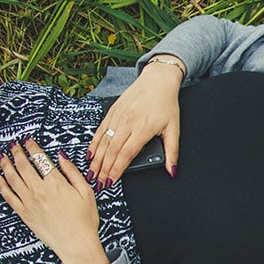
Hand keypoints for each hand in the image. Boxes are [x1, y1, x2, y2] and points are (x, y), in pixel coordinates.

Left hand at [0, 139, 108, 263]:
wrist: (76, 244)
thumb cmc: (84, 222)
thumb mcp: (87, 193)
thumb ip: (73, 173)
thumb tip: (62, 158)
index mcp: (56, 184)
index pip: (40, 159)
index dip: (32, 148)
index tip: (28, 141)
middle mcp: (39, 191)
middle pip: (23, 166)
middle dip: (17, 152)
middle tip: (13, 145)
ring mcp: (29, 202)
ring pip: (12, 178)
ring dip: (5, 164)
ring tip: (1, 156)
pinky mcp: (24, 213)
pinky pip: (8, 196)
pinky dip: (1, 185)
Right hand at [87, 56, 182, 184]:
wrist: (158, 80)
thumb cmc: (167, 104)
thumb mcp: (174, 129)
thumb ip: (172, 152)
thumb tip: (172, 171)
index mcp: (143, 129)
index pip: (126, 155)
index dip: (116, 170)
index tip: (110, 182)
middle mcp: (128, 122)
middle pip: (112, 151)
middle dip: (103, 169)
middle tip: (97, 183)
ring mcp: (118, 116)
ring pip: (104, 141)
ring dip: (96, 159)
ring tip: (91, 173)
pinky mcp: (112, 110)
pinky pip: (101, 129)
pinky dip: (94, 143)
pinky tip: (90, 154)